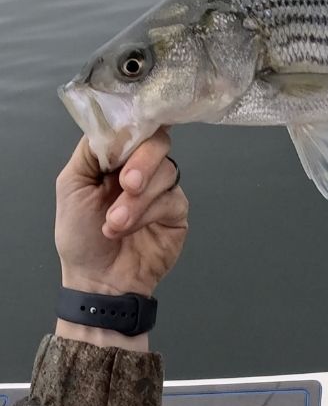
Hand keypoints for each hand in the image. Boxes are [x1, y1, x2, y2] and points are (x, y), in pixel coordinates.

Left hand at [54, 129, 187, 349]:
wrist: (98, 280)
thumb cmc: (80, 236)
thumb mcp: (71, 185)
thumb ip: (92, 151)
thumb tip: (116, 126)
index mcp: (117, 158)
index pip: (135, 127)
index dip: (135, 128)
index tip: (127, 142)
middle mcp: (142, 168)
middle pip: (159, 143)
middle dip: (142, 163)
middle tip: (126, 185)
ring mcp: (162, 189)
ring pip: (167, 173)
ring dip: (137, 200)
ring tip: (115, 225)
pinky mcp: (177, 211)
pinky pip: (173, 199)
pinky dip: (149, 214)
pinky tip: (129, 230)